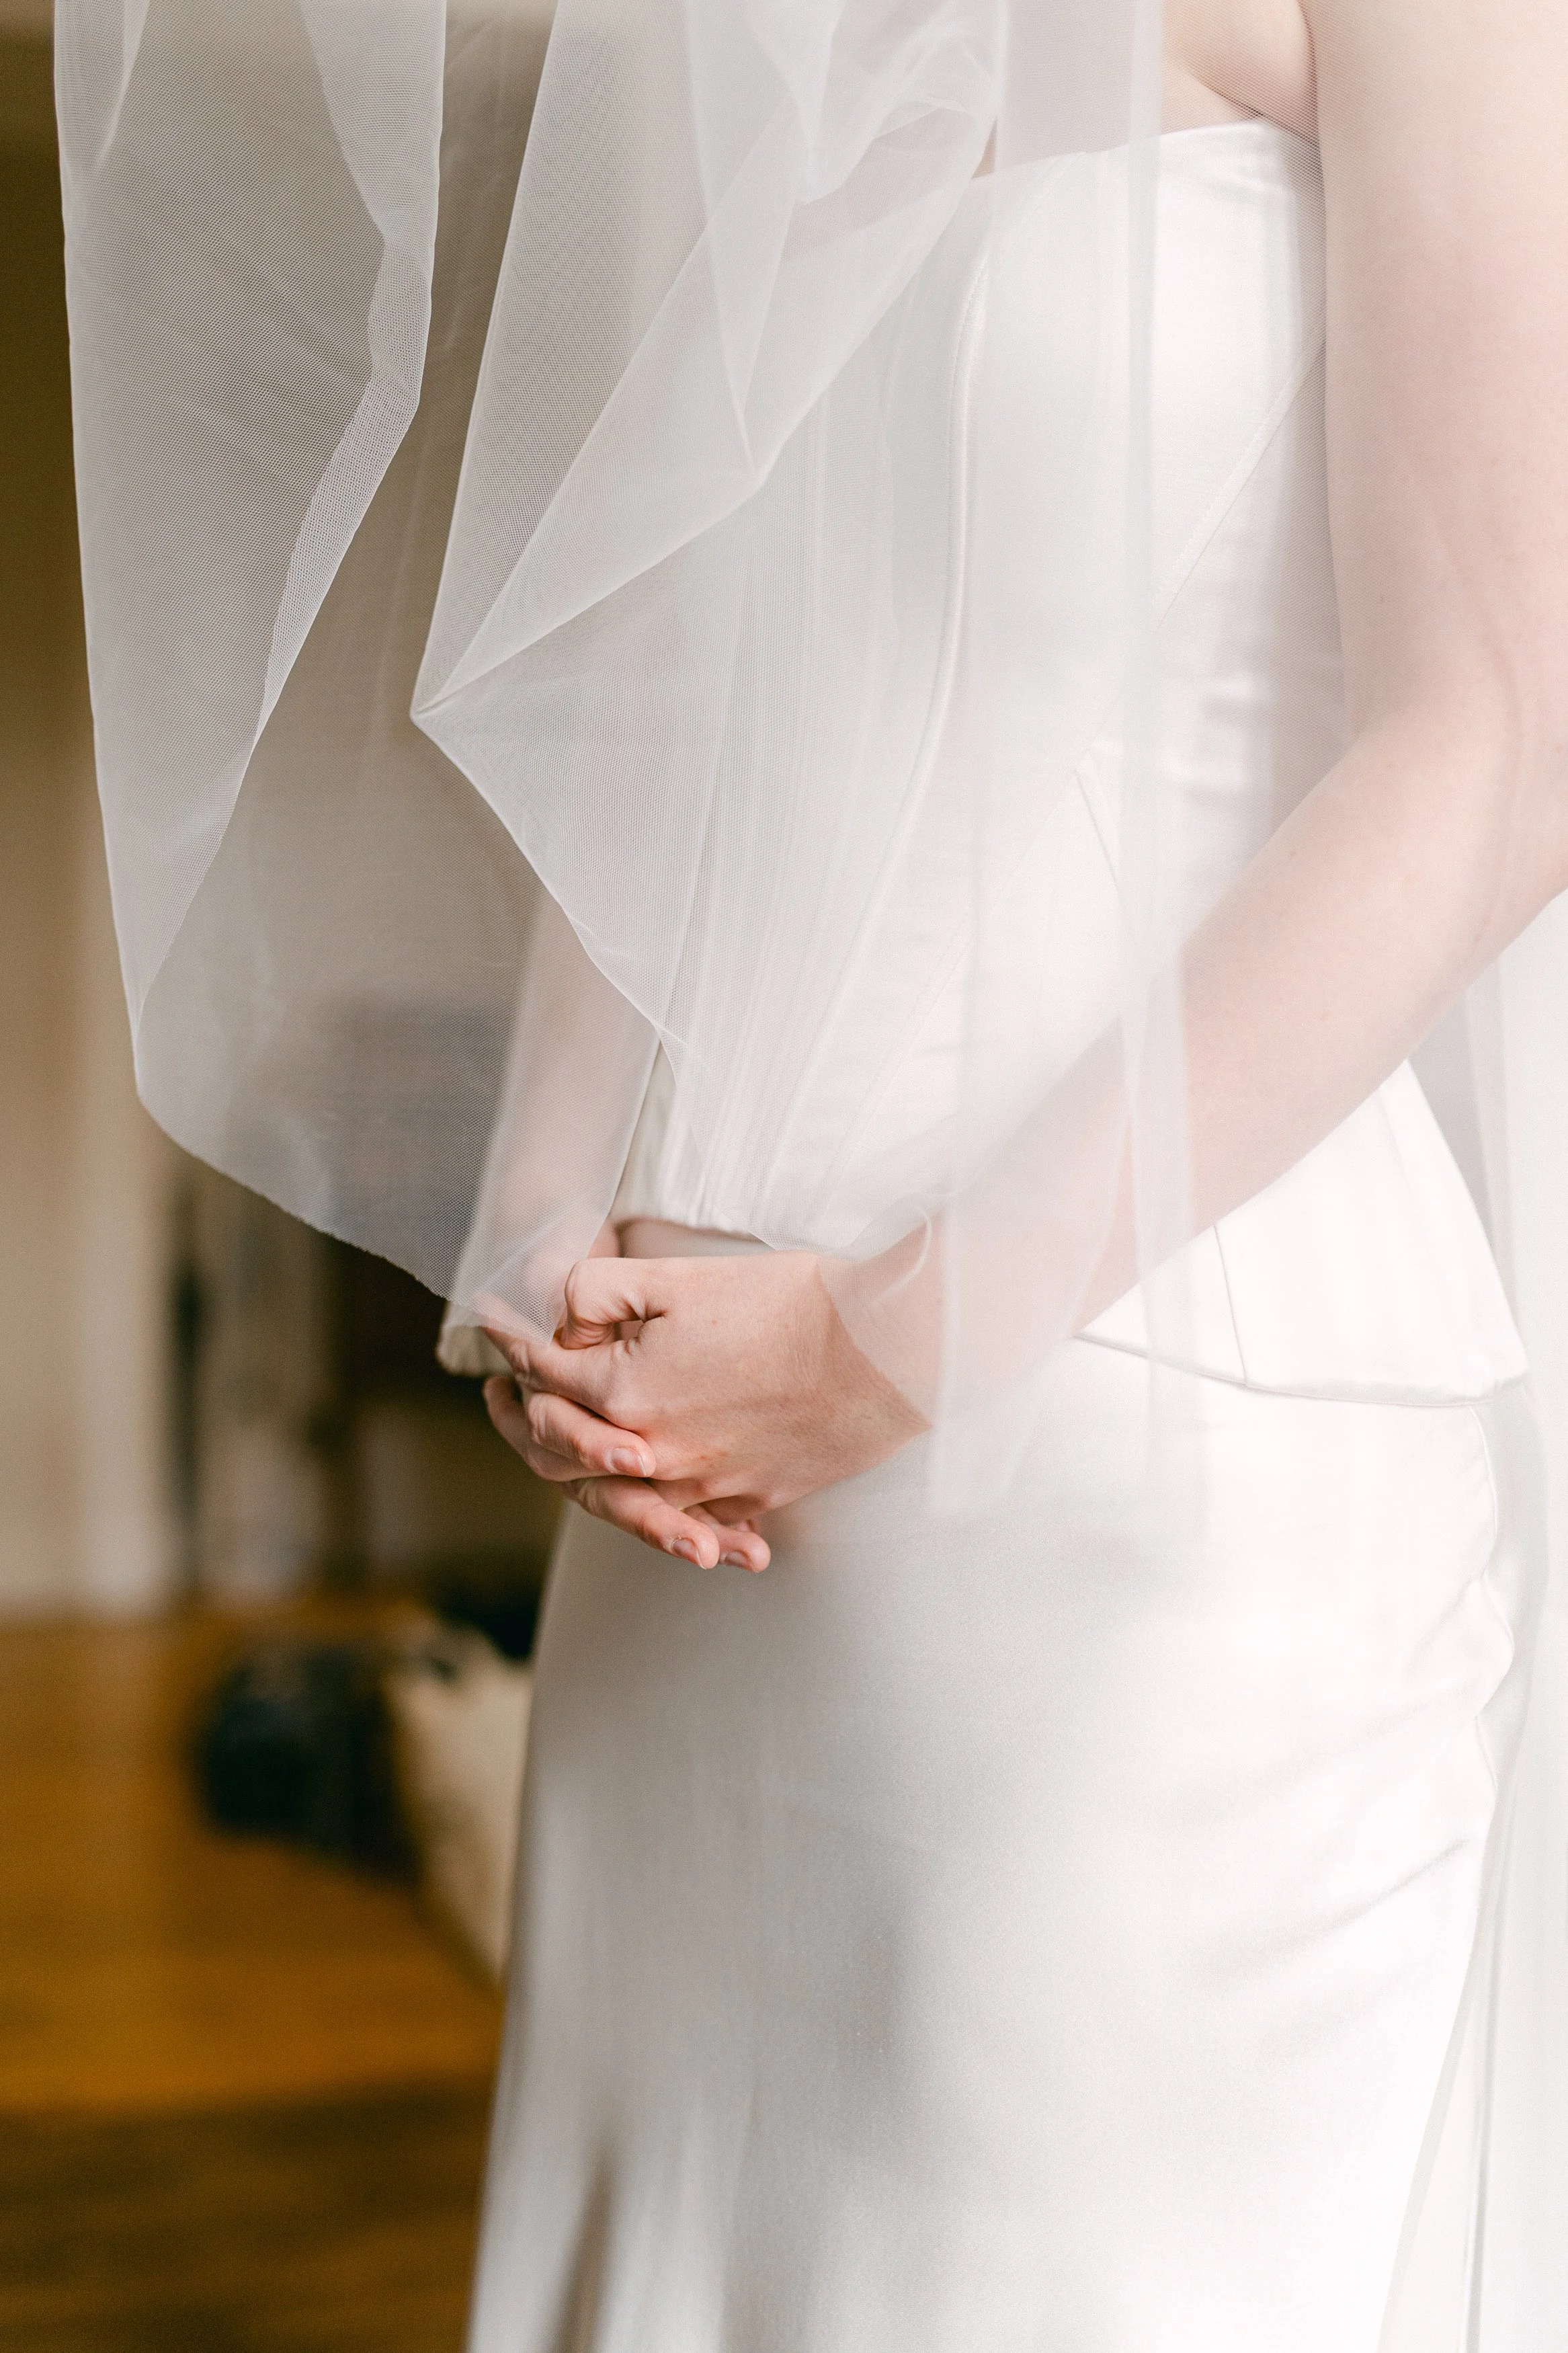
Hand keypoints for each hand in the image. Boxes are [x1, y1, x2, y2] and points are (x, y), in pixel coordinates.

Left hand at [482, 1252, 925, 1569]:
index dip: (512, 1345)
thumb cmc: (789, 1302)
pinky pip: (691, 1519)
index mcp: (625, 1394)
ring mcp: (706, 1484)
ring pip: (621, 1500)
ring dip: (588, 1476)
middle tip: (504, 1397)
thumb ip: (599, 1294)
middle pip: (561, 1456)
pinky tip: (659, 1491)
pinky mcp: (754, 1497)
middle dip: (523, 1422)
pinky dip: (667, 1512)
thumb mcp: (678, 1278)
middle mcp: (655, 1453)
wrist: (888, 1349)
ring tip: (576, 1449)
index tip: (494, 1325)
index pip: (543, 1376)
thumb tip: (555, 1318)